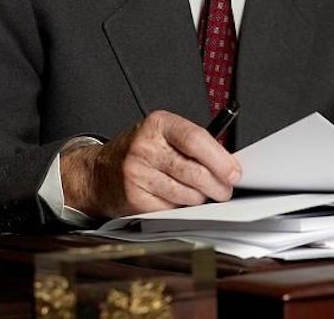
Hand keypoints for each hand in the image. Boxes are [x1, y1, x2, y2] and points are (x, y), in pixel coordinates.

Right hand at [61, 110, 241, 218]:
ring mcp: (137, 174)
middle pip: (194, 171)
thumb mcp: (163, 134)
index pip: (195, 139)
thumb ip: (193, 144)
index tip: (234, 172)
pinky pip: (171, 209)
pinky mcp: (134, 199)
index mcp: (158, 124)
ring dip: (200, 199)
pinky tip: (177, 200)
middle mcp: (145, 147)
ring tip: (199, 194)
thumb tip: (227, 164)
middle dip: (217, 186)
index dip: (220, 159)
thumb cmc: (139, 152)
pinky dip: (180, 209)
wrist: (99, 172)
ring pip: (186, 194)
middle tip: (224, 190)